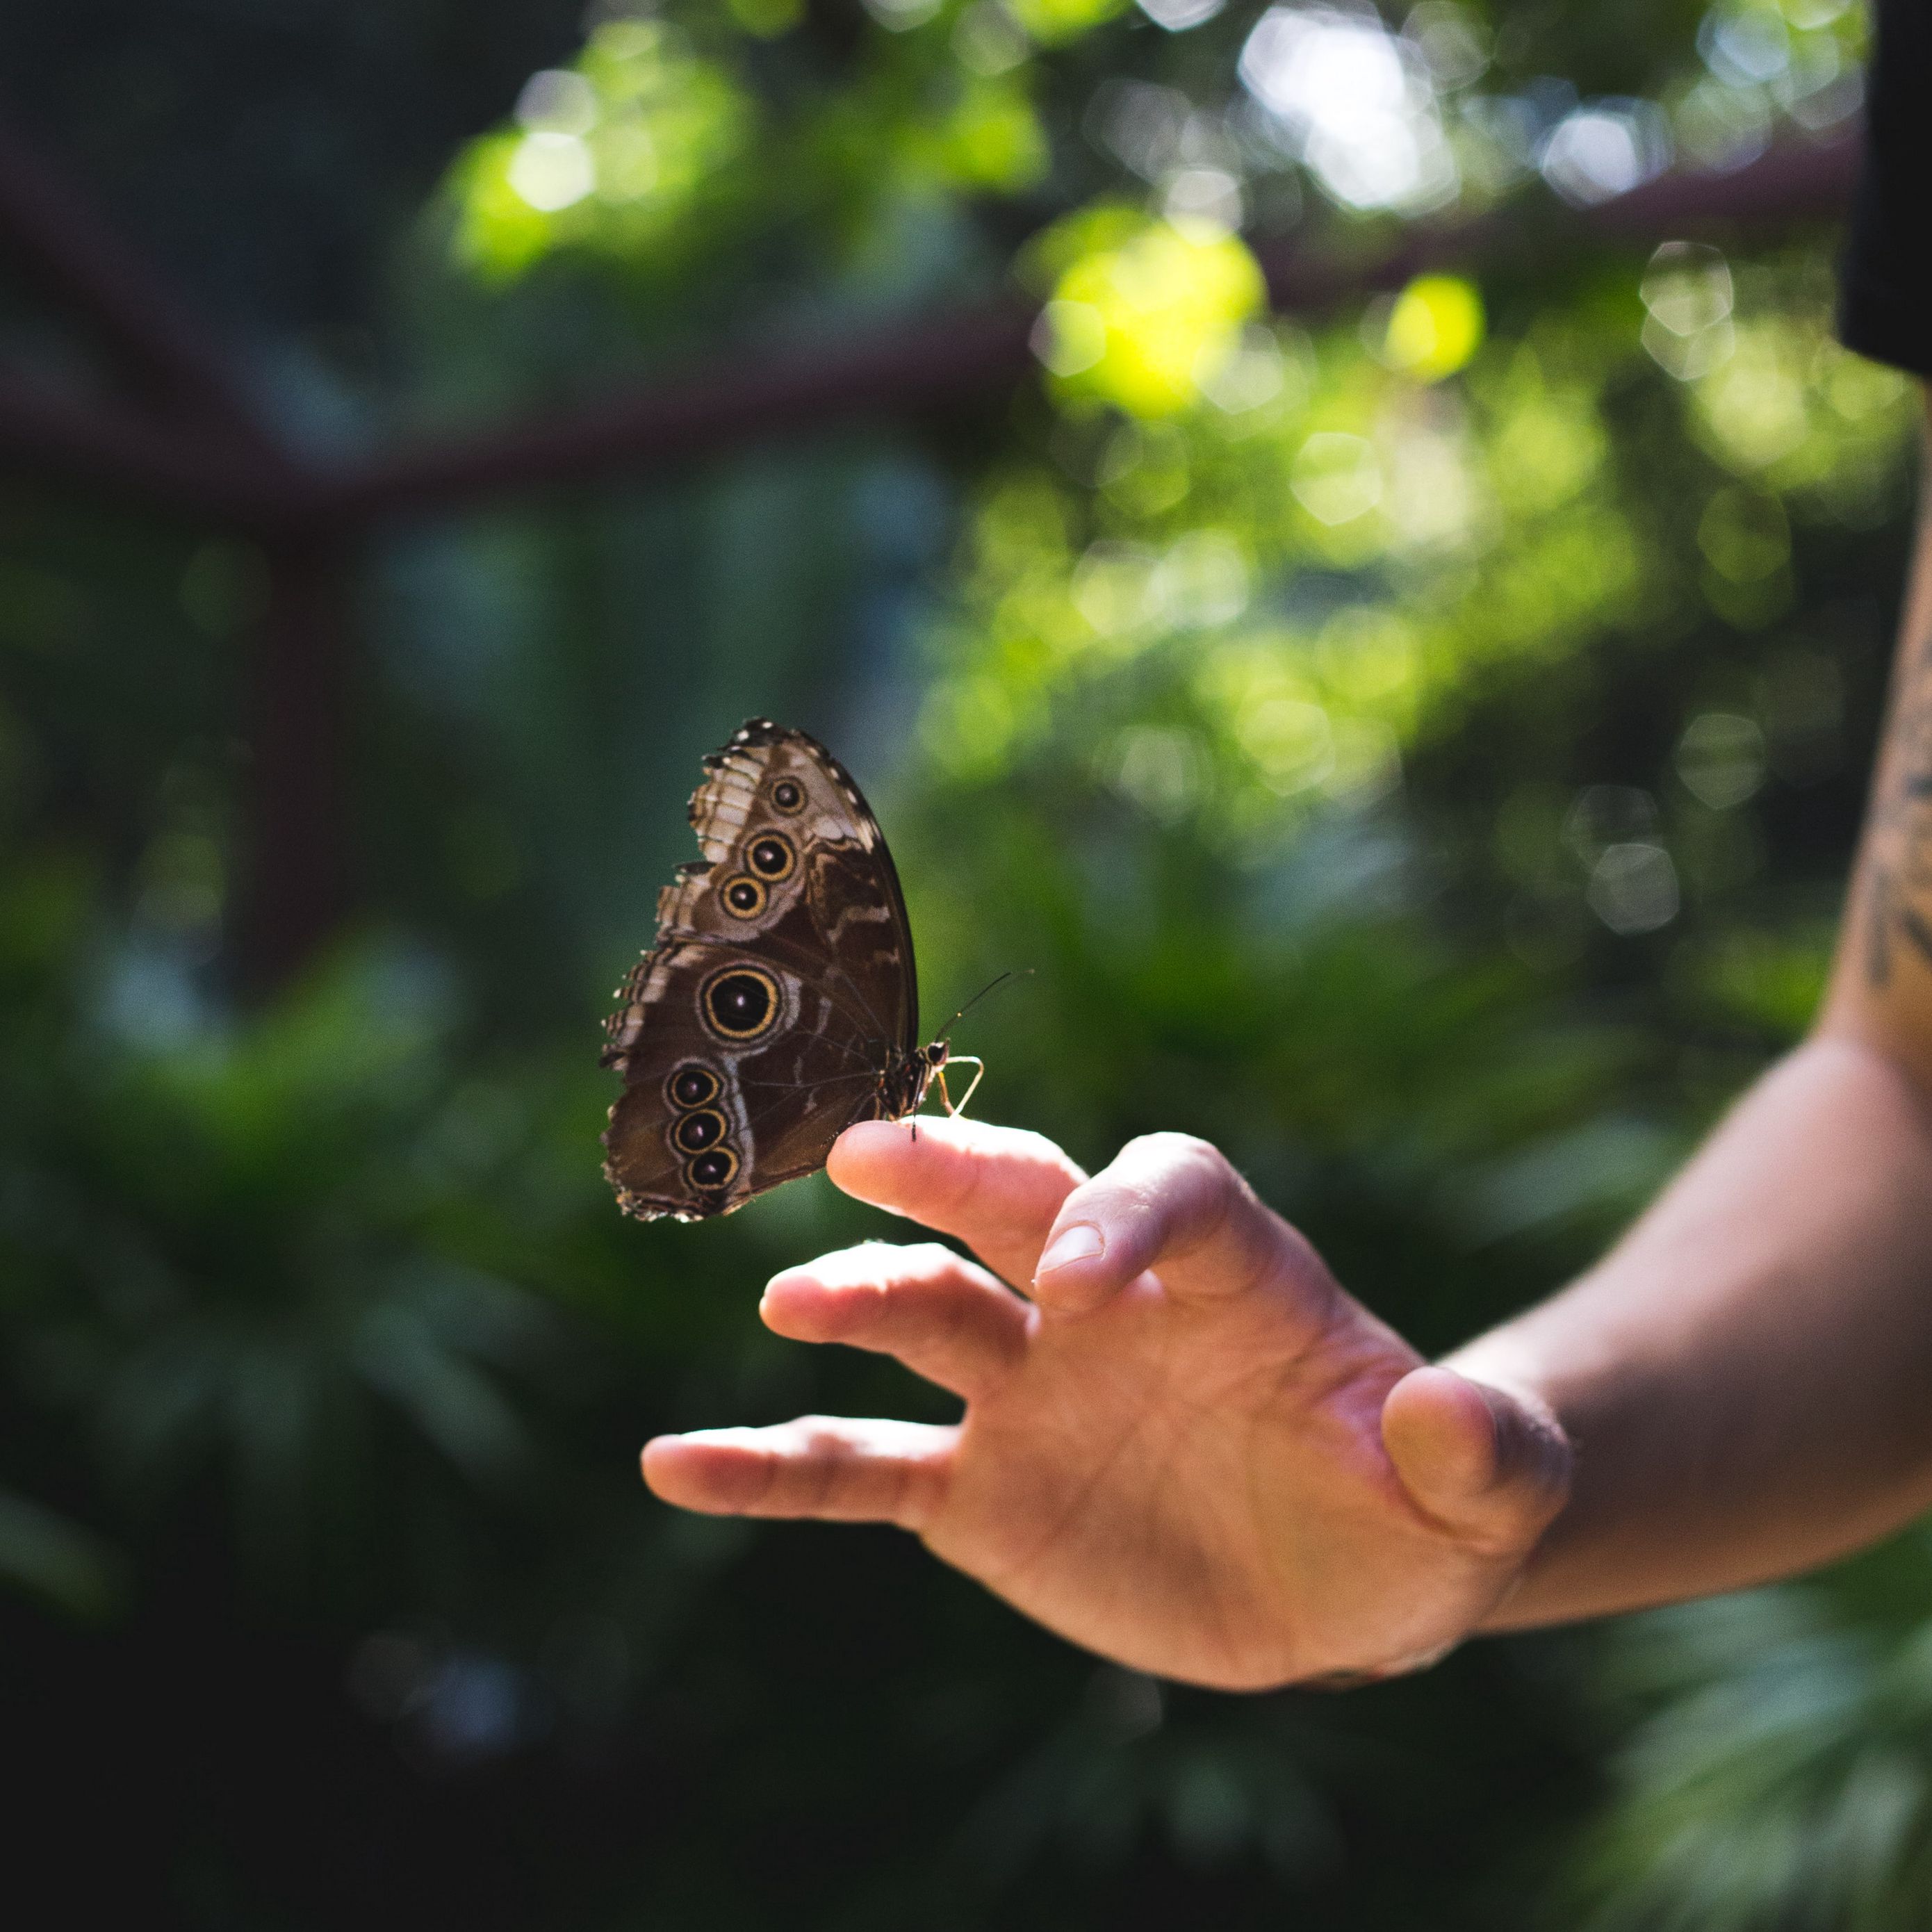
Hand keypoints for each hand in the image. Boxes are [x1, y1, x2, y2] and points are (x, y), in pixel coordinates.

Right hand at [642, 1120, 1571, 1689]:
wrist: (1342, 1574)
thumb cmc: (1417, 1509)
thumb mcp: (1484, 1493)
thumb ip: (1485, 1454)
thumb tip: (1449, 1418)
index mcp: (1230, 1271)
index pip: (1166, 1191)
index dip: (1122, 1218)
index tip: (1079, 1289)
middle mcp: (1106, 1304)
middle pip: (1016, 1204)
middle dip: (946, 1172)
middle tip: (862, 1156)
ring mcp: (1030, 1389)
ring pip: (926, 1318)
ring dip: (857, 1300)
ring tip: (792, 1304)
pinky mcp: (978, 1487)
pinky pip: (857, 1472)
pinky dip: (769, 1467)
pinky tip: (674, 1465)